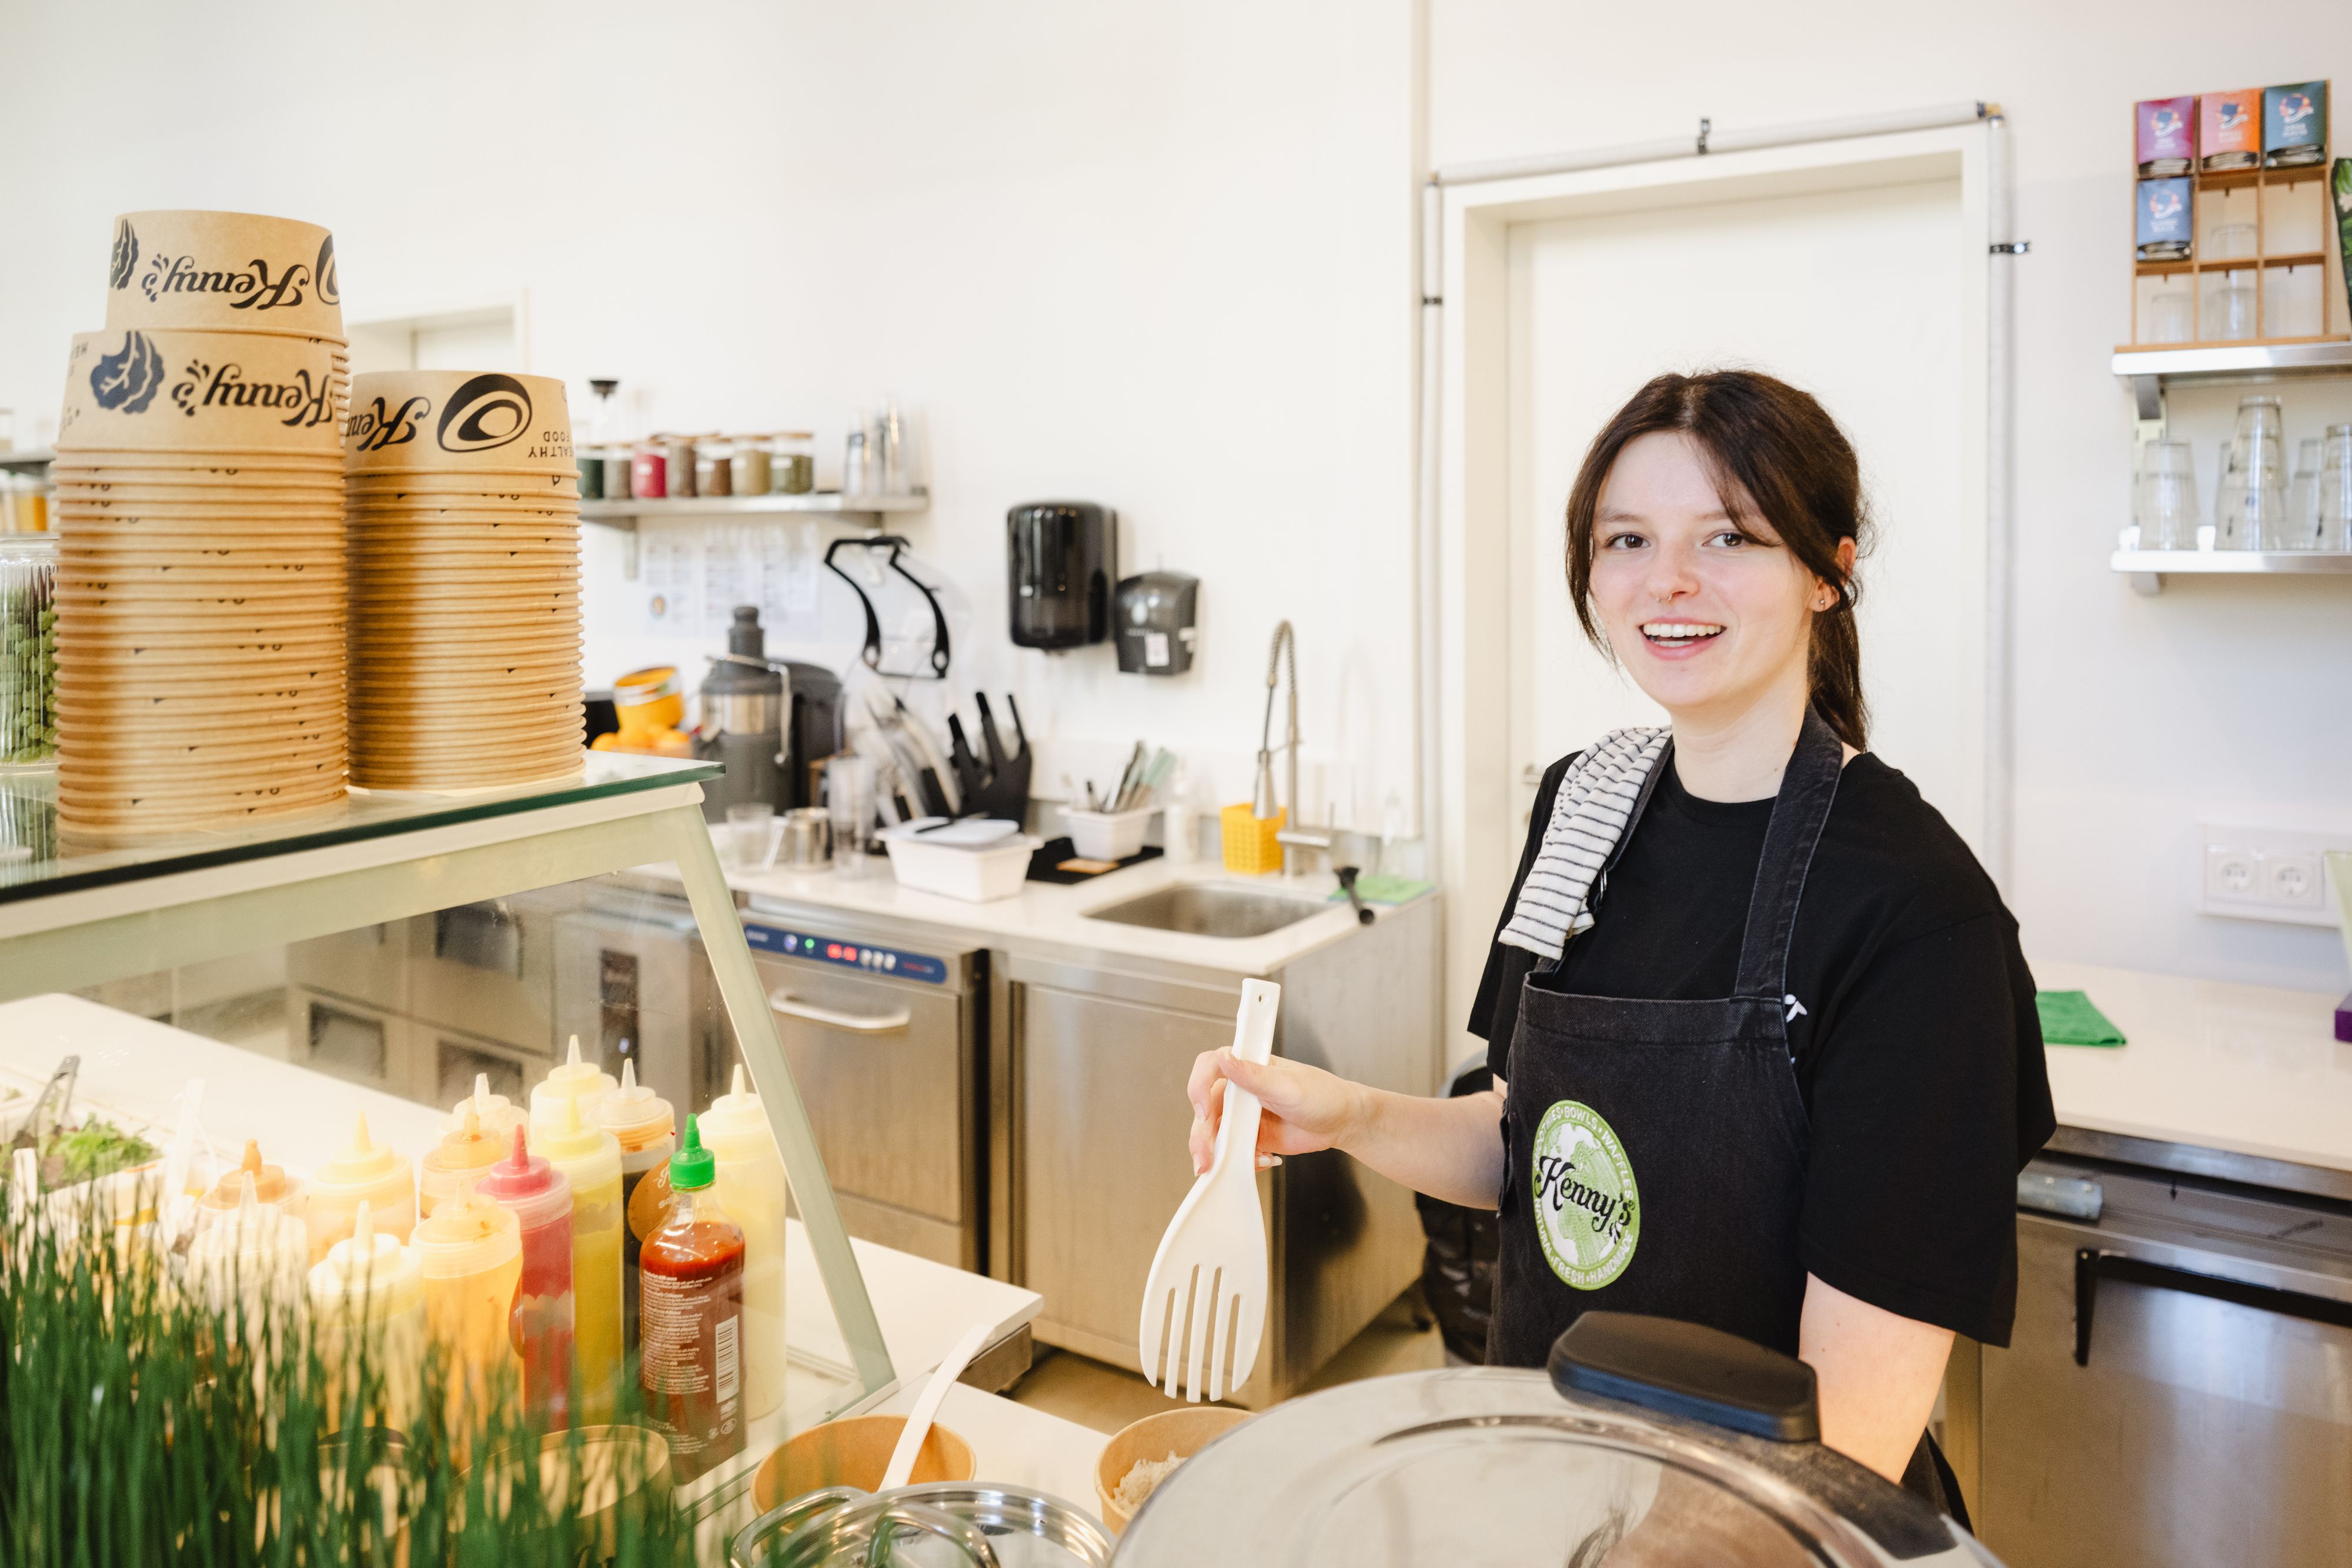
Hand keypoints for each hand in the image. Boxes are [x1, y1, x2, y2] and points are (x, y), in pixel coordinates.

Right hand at [1186, 1048, 1364, 1174]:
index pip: (1210, 1066)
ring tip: (1219, 1168)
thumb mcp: (1289, 1085)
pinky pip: (1230, 1151)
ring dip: (1212, 1152)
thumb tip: (1226, 1057)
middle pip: (1204, 1107)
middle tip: (1206, 1157)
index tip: (1203, 1110)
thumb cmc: (1323, 1095)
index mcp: (1247, 1067)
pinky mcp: (1249, 1138)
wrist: (1342, 1123)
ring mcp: (1242, 1116)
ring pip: (1212, 1133)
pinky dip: (1236, 1161)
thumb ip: (1255, 1075)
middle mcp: (1239, 1090)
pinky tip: (1260, 1161)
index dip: (1198, 1085)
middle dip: (1201, 1134)